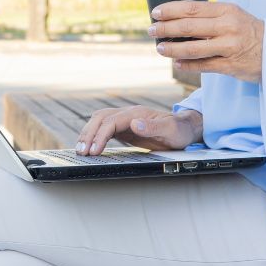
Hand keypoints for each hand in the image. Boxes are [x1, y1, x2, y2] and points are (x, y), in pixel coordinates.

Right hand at [76, 105, 202, 154]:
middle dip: (88, 134)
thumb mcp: (171, 131)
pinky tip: (88, 145)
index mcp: (136, 113)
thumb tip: (134, 124)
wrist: (185, 128)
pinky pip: (103, 128)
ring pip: (99, 121)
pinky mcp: (124, 127)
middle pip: (100, 118)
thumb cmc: (180, 130)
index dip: (100, 135)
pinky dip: (93, 135)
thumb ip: (154, 127)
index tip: (94, 150)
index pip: (111, 122)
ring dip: (87, 133)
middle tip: (81, 152)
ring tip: (80, 150)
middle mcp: (128, 114)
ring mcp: (125, 119)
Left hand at [149, 0, 264, 82]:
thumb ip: (209, 15)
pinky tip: (177, 63)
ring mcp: (230, 47)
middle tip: (151, 30)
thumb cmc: (249, 31)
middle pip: (189, 27)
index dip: (171, 10)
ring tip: (160, 48)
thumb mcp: (233, 15)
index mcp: (226, 10)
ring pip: (194, 48)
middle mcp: (228, 27)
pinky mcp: (231, 65)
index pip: (192, 8)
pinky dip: (188, 65)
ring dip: (173, 49)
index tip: (155, 13)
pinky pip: (204, 66)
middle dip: (165, 29)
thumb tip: (177, 17)